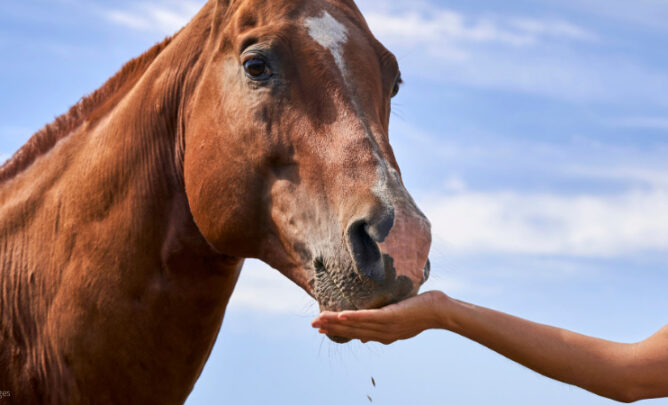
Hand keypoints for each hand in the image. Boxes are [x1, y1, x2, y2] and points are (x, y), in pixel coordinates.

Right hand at [311, 291, 447, 344]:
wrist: (440, 312)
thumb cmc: (421, 311)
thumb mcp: (398, 321)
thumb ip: (381, 326)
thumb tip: (362, 337)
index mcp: (383, 335)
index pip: (355, 334)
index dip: (338, 331)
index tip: (322, 330)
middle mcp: (383, 334)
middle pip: (352, 331)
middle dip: (331, 328)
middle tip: (313, 325)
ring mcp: (387, 326)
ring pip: (357, 324)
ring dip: (336, 322)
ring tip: (320, 319)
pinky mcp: (392, 317)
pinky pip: (370, 317)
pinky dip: (354, 317)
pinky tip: (341, 315)